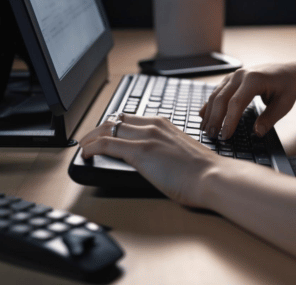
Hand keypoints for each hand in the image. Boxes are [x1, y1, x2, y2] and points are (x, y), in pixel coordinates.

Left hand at [79, 114, 224, 207]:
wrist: (212, 177)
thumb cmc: (203, 171)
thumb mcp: (180, 151)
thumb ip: (164, 148)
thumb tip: (153, 158)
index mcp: (164, 124)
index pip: (130, 118)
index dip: (114, 125)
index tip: (105, 132)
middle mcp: (153, 125)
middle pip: (116, 120)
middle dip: (98, 129)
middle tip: (88, 139)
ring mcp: (146, 137)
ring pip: (108, 129)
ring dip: (91, 137)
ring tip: (83, 146)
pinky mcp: (140, 151)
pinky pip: (107, 144)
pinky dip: (92, 147)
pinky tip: (87, 153)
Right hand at [200, 64, 295, 139]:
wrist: (287, 72)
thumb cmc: (287, 88)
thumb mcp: (284, 104)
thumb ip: (270, 118)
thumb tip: (257, 133)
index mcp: (254, 79)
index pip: (236, 102)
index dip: (229, 120)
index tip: (225, 136)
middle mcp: (240, 75)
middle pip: (221, 98)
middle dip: (215, 118)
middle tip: (211, 136)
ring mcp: (233, 76)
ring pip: (215, 95)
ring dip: (209, 113)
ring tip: (206, 130)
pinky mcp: (230, 80)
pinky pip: (216, 92)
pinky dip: (209, 105)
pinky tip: (203, 116)